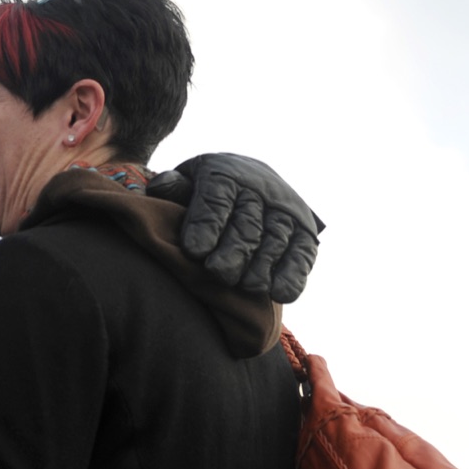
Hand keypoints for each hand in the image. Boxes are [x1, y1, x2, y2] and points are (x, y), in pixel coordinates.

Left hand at [148, 153, 323, 302]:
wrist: (249, 181)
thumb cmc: (207, 192)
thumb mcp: (187, 181)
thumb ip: (172, 187)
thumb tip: (162, 187)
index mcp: (226, 174)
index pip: (217, 198)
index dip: (206, 224)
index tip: (194, 251)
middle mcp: (261, 190)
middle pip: (247, 224)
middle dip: (233, 250)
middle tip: (217, 272)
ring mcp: (286, 212)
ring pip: (275, 239)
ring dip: (262, 265)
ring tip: (246, 286)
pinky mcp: (305, 234)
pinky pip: (302, 254)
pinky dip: (294, 274)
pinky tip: (280, 294)